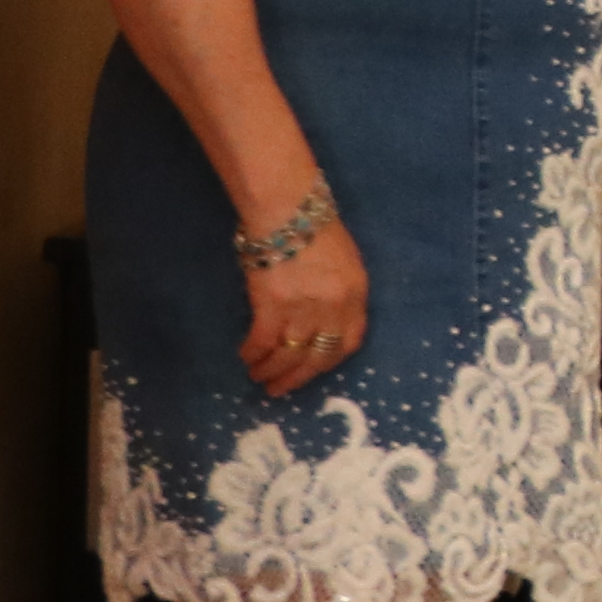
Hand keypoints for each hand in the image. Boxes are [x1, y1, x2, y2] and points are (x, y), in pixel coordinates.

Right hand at [240, 214, 367, 398]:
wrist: (288, 210)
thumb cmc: (316, 230)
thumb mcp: (346, 264)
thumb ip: (340, 294)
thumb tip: (323, 322)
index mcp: (356, 296)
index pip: (349, 342)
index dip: (329, 362)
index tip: (313, 370)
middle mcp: (334, 308)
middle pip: (318, 356)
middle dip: (297, 378)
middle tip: (280, 391)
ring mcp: (303, 308)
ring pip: (288, 354)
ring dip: (271, 370)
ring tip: (259, 377)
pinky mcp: (272, 305)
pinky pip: (263, 341)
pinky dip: (253, 353)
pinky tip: (246, 358)